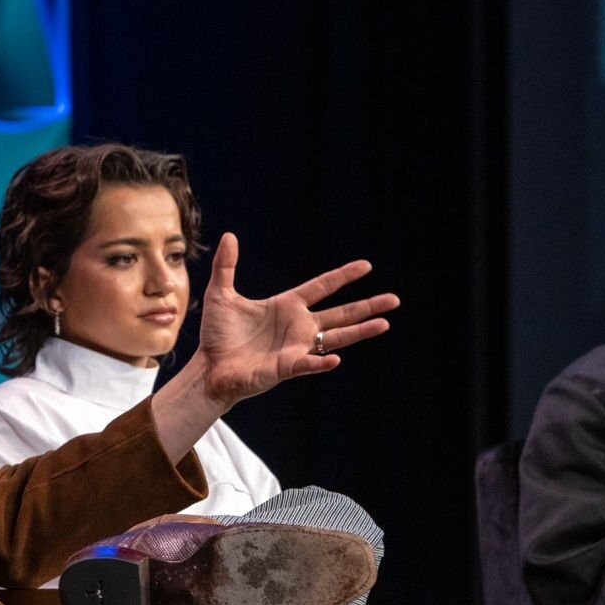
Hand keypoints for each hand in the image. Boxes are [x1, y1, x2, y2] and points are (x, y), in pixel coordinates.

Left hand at [191, 233, 399, 409]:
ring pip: (336, 337)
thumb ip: (226, 266)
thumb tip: (229, 236)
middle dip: (367, 306)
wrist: (209, 368)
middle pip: (341, 313)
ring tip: (385, 323)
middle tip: (394, 300)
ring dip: (360, 331)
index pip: (322, 287)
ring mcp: (296, 348)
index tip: (366, 266)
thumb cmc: (217, 336)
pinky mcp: (287, 367)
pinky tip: (336, 358)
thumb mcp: (220, 295)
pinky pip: (309, 363)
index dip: (343, 276)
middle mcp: (298, 326)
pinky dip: (321, 361)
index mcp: (287, 306)